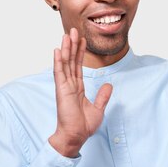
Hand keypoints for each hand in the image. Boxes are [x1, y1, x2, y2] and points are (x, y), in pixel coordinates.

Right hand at [48, 28, 112, 156]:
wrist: (76, 136)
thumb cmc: (83, 126)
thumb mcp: (98, 108)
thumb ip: (103, 96)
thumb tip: (109, 85)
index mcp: (77, 88)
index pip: (78, 66)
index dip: (80, 52)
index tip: (82, 40)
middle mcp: (70, 85)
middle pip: (71, 60)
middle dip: (73, 45)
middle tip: (73, 30)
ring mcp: (65, 87)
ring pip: (65, 63)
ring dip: (66, 48)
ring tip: (67, 34)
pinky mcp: (62, 90)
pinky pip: (60, 72)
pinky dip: (59, 61)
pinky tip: (58, 50)